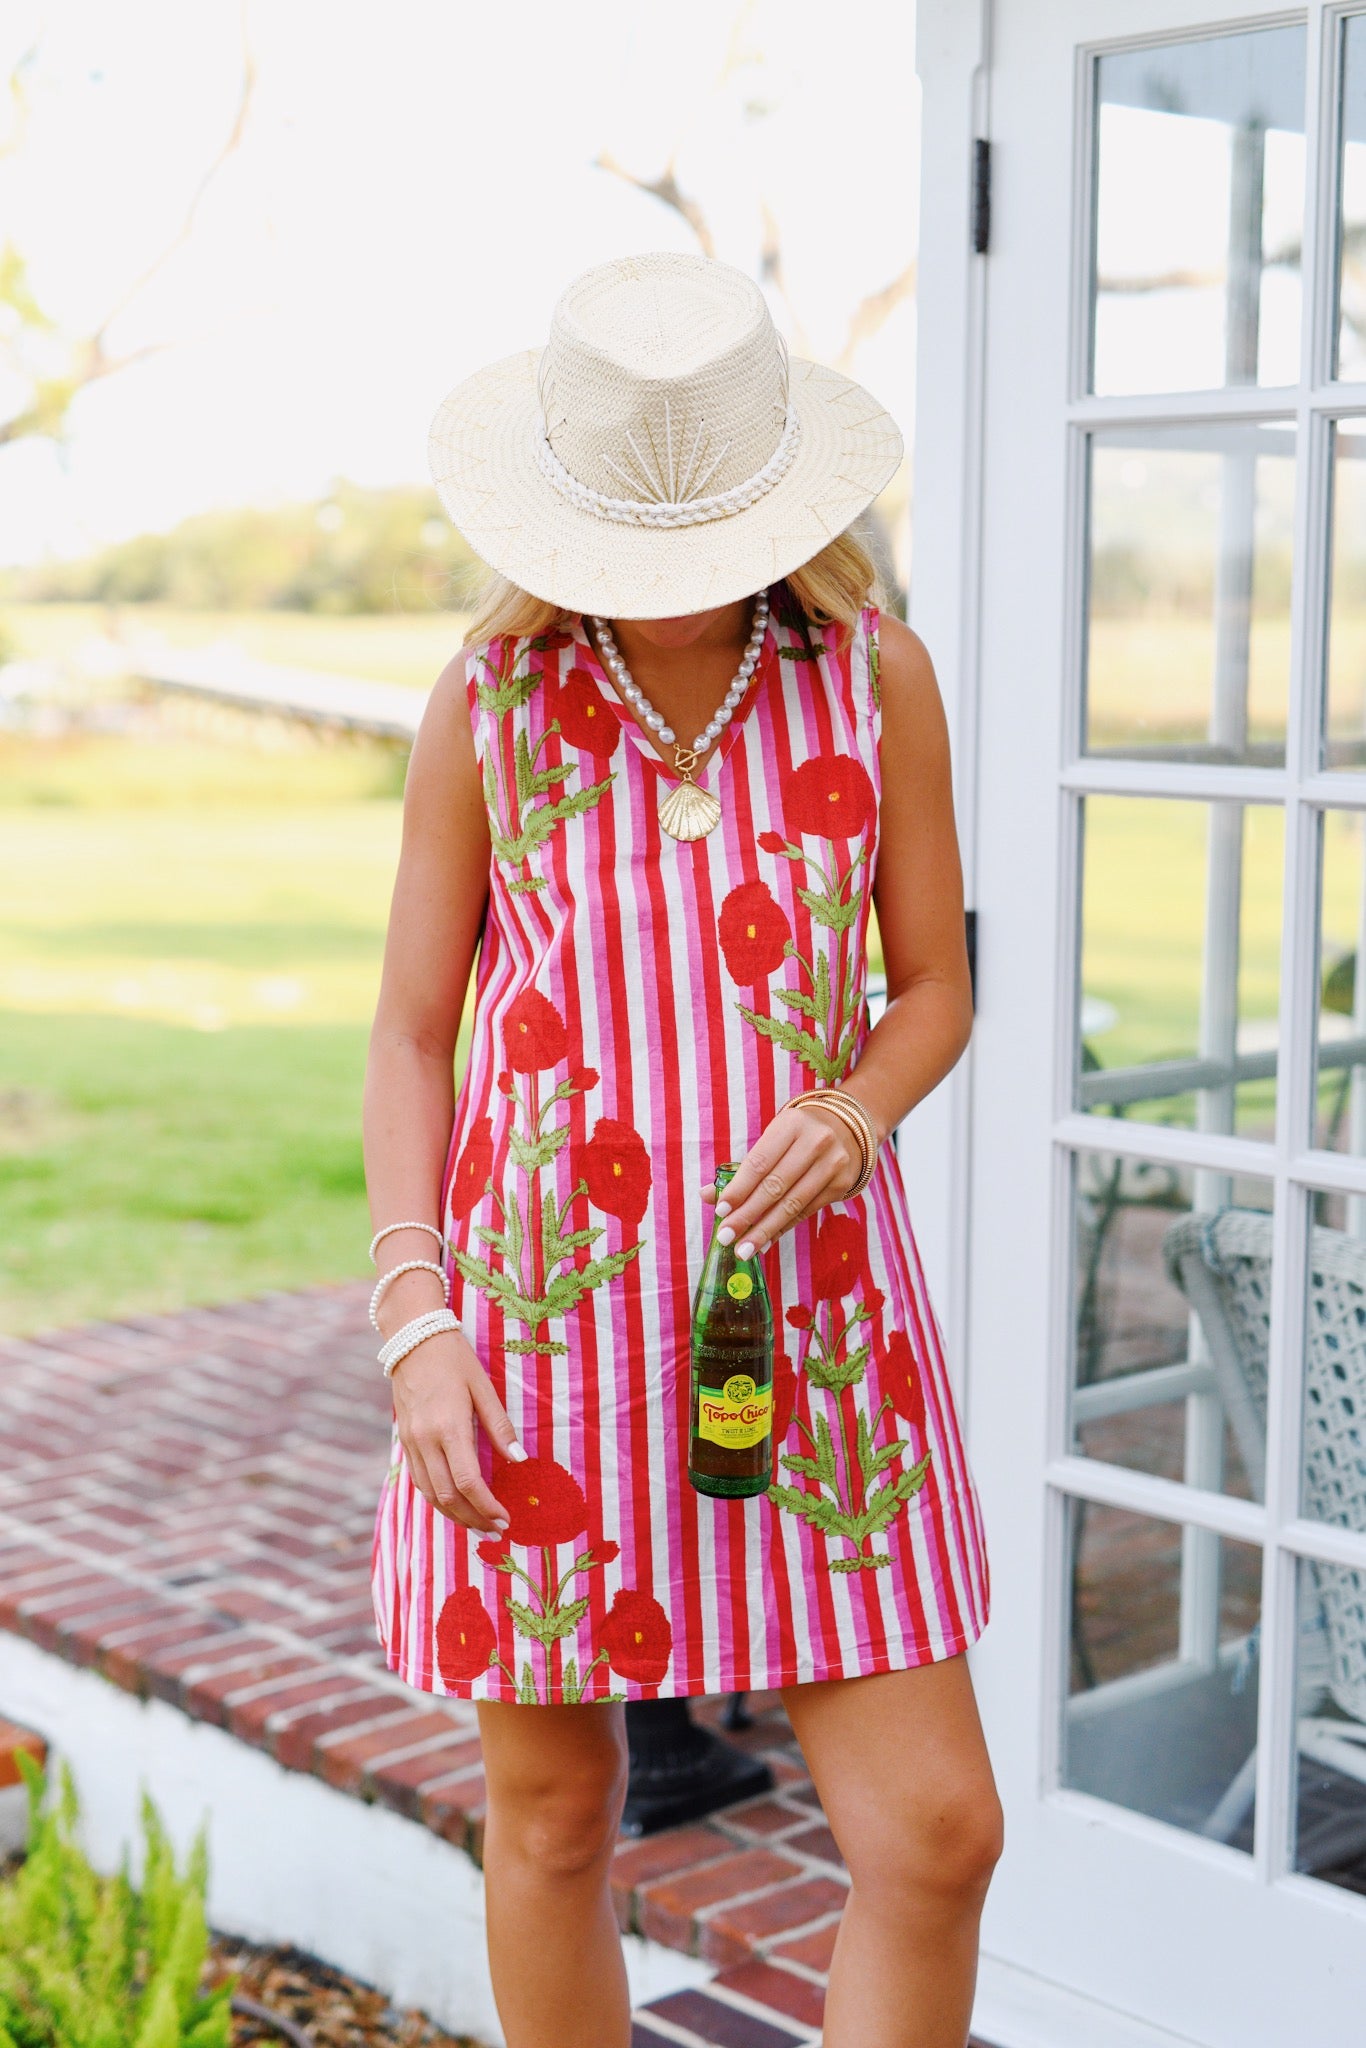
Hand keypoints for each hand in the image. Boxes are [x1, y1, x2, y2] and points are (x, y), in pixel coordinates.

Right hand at [390, 1326, 522, 1533]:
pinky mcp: (404, 1440)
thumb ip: (500, 1425)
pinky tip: (454, 1504)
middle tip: (496, 1530)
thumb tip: (519, 1459)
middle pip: (447, 1496)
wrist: (413, 1339)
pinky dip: (437, 1499)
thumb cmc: (454, 1359)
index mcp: (449, 1427)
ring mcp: (410, 1442)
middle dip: (472, 1519)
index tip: (505, 1518)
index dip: (487, 1506)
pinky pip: (419, 1480)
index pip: (467, 1481)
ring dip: (454, 1515)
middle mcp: (425, 1440)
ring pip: (429, 1493)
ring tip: (478, 1526)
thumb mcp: (483, 1387)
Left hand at [701, 1100, 863, 1257]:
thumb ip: (741, 1168)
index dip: (739, 1188)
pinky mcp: (841, 1185)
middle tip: (726, 1236)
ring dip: (764, 1230)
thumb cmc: (797, 1136)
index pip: (759, 1162)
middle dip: (747, 1215)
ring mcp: (832, 1164)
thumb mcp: (772, 1139)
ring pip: (792, 1204)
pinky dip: (783, 1229)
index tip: (720, 1210)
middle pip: (775, 1186)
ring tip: (743, 1249)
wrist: (847, 1129)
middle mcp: (815, 1142)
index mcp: (791, 1124)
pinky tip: (765, 1241)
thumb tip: (707, 1196)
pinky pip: (806, 1212)